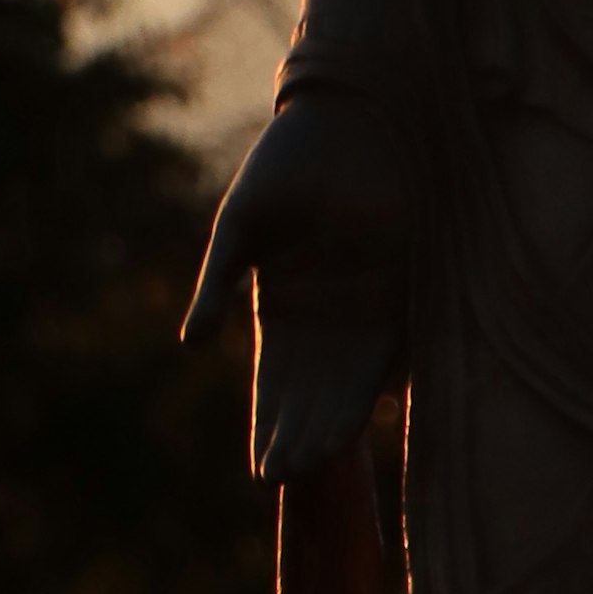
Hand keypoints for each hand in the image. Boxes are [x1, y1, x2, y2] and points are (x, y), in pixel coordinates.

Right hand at [185, 88, 413, 484]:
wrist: (355, 114)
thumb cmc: (290, 160)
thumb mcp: (243, 224)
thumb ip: (216, 282)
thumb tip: (188, 342)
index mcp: (283, 312)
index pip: (275, 389)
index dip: (269, 429)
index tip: (263, 473)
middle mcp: (327, 323)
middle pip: (311, 400)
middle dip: (299, 439)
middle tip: (285, 479)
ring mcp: (367, 311)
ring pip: (348, 387)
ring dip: (332, 425)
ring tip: (313, 462)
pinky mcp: (404, 292)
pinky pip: (391, 353)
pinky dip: (374, 387)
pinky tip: (360, 419)